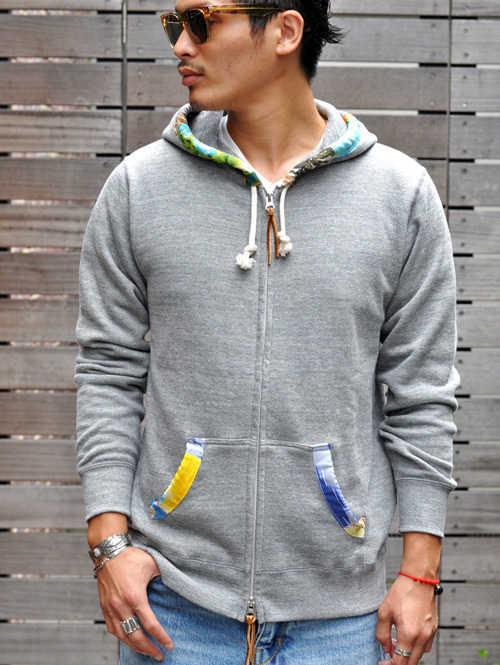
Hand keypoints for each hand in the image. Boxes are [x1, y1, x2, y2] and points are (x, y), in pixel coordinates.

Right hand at [95, 546, 173, 660]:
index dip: (161, 637)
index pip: (150, 625)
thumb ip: (164, 576)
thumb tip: (176, 581)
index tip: (169, 646)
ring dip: (134, 646)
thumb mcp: (153, 564)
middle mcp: (121, 605)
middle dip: (148, 649)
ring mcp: (111, 607)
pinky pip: (111, 628)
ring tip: (145, 651)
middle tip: (159, 655)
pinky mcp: (104, 606)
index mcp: (135, 596)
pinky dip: (121, 637)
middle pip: (135, 636)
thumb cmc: (132, 556)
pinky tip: (128, 639)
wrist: (109, 551)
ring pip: (122, 636)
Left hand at [376, 574, 437, 664]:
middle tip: (389, 654)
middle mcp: (423, 637)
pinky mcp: (435, 628)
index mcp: (409, 634)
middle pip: (412, 662)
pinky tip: (408, 636)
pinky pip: (426, 645)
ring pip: (420, 655)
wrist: (418, 579)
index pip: (400, 662)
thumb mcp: (384, 613)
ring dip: (408, 655)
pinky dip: (417, 647)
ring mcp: (431, 633)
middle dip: (399, 662)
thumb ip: (382, 635)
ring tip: (397, 643)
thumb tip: (386, 649)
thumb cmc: (401, 593)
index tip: (383, 663)